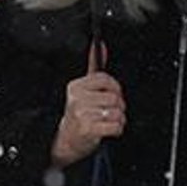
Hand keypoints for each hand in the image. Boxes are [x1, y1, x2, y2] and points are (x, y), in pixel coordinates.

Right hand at [51, 48, 125, 166]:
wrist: (68, 140)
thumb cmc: (79, 114)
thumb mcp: (84, 89)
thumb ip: (94, 66)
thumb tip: (101, 45)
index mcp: (76, 86)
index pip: (105, 79)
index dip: (115, 88)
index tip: (113, 94)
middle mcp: (77, 99)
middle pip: (114, 97)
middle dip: (118, 106)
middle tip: (110, 111)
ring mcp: (82, 114)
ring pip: (116, 112)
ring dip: (119, 119)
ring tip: (109, 121)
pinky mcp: (88, 129)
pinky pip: (115, 125)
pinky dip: (117, 129)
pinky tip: (109, 130)